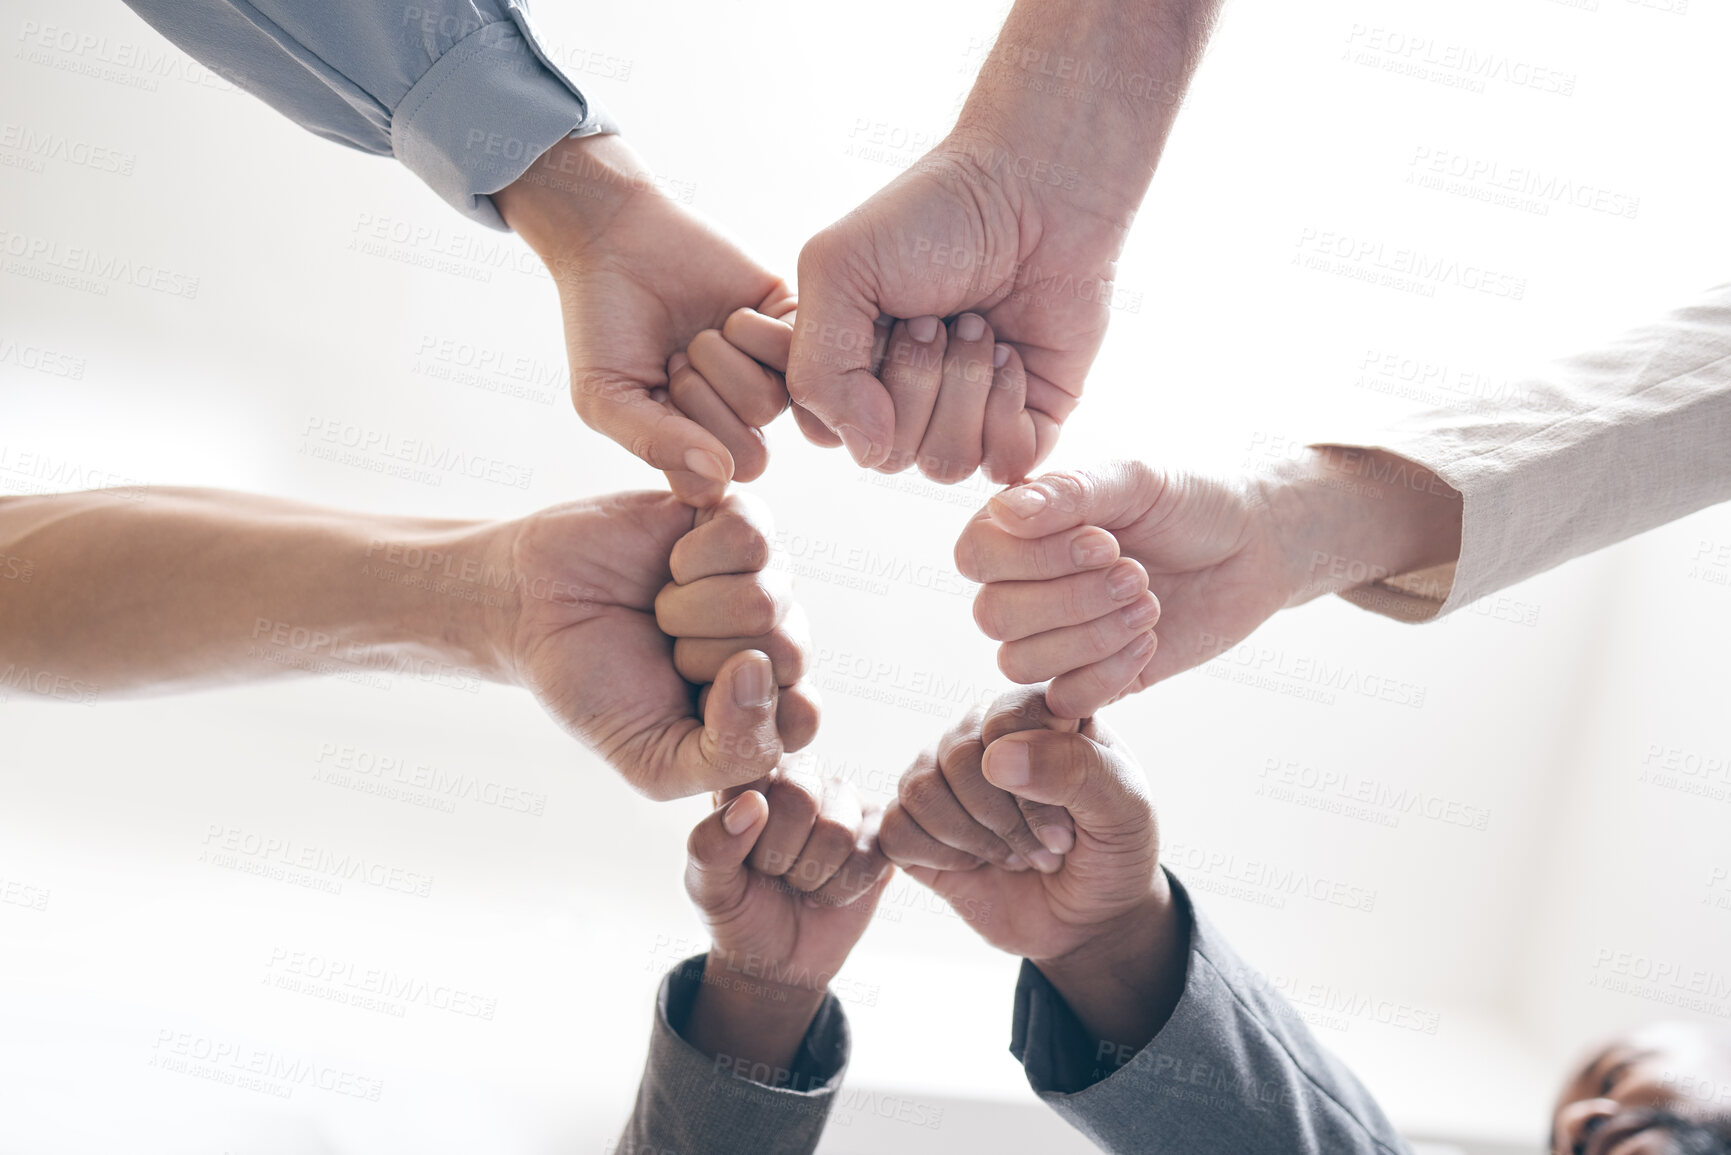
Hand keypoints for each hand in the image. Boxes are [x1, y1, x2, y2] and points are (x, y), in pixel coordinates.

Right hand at [481, 490, 819, 799]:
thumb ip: (728, 756)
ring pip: (768, 599)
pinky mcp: (740, 520)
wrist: (530, 608)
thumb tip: (760, 672)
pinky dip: (694, 557)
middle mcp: (775, 637)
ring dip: (693, 610)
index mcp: (766, 703)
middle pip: (789, 653)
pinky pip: (752, 538)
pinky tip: (672, 564)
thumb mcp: (654, 761)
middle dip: (705, 659)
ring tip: (663, 609)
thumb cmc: (593, 686)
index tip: (687, 705)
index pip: (802, 718)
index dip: (741, 715)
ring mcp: (763, 576)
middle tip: (666, 651)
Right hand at [495, 135, 795, 506]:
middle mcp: (739, 417)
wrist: (616, 240)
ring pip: (770, 406)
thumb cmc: (603, 324)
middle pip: (752, 456)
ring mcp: (767, 373)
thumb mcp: (606, 397)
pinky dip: (753, 333)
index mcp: (697, 445)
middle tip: (675, 361)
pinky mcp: (789, 325)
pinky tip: (732, 315)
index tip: (653, 400)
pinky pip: (796, 355)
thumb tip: (722, 475)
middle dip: (703, 406)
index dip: (684, 448)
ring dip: (722, 365)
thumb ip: (655, 445)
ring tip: (698, 336)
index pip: (715, 484)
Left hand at [682, 773, 892, 1080]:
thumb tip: (751, 803)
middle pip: (800, 798)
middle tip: (774, 873)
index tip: (741, 859)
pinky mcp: (882, 835)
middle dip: (781, 856)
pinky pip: (870, 857)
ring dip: (812, 877)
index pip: (753, 779)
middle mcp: (803, 777)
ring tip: (800, 882)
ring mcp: (847, 803)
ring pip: (837, 831)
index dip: (748, 834)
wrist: (778, 960)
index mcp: (753, 777)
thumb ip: (711, 843)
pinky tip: (828, 891)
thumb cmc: (739, 910)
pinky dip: (841, 891)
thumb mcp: (706, 886)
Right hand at [786, 0, 1223, 482]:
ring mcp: (966, 414)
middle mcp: (902, 401)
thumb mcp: (838, 270)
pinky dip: (1007, 409)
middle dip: (917, 379)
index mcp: (848, 368)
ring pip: (945, 465)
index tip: (884, 316)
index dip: (854, 386)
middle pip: (890, 456)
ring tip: (978, 326)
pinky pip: (1004, 463)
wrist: (1035, 187)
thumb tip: (868, 451)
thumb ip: (819, 369)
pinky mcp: (1027, 419)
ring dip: (963, 387)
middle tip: (940, 313)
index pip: (830, 433)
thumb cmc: (931, 215)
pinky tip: (1013, 354)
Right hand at [878, 687, 1185, 1050]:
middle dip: (1005, 820)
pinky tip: (974, 865)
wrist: (1091, 918)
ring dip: (973, 840)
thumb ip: (1076, 769)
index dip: (1032, 782)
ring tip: (1014, 858)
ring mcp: (944, 776)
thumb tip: (997, 757)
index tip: (1070, 828)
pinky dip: (937, 857)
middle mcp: (983, 731)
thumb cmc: (1113, 851)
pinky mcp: (916, 824)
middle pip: (957, 756)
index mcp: (1038, 710)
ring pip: (920, 789)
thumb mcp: (1126, 809)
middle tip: (1046, 851)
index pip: (1005, 719)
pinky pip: (894, 827)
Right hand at [956, 452, 1462, 716]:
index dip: (1033, 557)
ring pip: (1019, 661)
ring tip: (1149, 602)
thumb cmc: (1188, 505)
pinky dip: (1107, 673)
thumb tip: (1004, 511)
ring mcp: (1052, 639)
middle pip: (992, 615)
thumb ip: (1070, 493)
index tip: (1106, 541)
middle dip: (1069, 599)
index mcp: (1018, 531)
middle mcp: (1023, 587)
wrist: (1254, 550)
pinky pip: (1063, 699)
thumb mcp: (1134, 481)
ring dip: (1090, 635)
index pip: (975, 555)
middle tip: (1137, 574)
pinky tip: (1150, 641)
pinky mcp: (1089, 682)